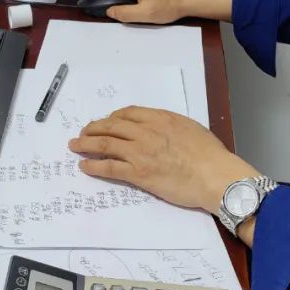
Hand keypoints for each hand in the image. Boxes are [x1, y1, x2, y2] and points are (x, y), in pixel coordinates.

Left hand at [68, 105, 258, 212]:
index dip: (112, 117)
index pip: (127, 113)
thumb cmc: (210, 154)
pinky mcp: (138, 173)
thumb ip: (169, 126)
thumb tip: (160, 129)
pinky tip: (84, 165)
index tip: (106, 122)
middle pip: (111, 126)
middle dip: (93, 128)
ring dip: (86, 144)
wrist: (214, 175)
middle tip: (83, 133)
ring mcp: (140, 152)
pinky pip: (109, 167)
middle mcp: (146, 131)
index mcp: (160, 118)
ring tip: (74, 146)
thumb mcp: (189, 128)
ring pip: (105, 144)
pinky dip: (94, 165)